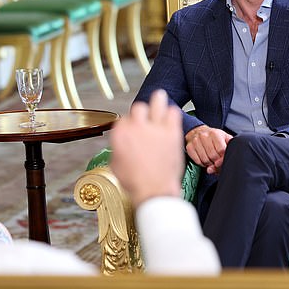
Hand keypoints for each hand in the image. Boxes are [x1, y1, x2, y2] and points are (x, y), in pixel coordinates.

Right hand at [110, 89, 184, 206]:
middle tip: (145, 117)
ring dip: (157, 100)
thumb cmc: (135, 182)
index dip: (129, 123)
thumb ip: (117, 149)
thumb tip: (120, 145)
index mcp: (120, 134)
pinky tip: (170, 114)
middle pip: (139, 107)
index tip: (133, 126)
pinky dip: (171, 112)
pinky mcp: (172, 133)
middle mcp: (136, 127)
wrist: (154, 191)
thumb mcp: (115, 165)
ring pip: (156, 102)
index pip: (124, 118)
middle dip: (141, 112)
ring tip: (159, 97)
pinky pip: (173, 113)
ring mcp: (155, 128)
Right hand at [184, 125, 232, 173]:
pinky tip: (204, 160)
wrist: (198, 131)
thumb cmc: (213, 136)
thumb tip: (220, 164)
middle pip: (213, 156)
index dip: (223, 158)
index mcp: (215, 133)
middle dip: (216, 161)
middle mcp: (204, 136)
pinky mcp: (189, 147)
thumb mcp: (225, 138)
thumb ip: (228, 149)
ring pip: (205, 159)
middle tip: (217, 160)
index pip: (221, 150)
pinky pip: (197, 160)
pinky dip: (202, 163)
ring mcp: (195, 141)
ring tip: (211, 160)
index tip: (222, 159)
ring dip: (209, 163)